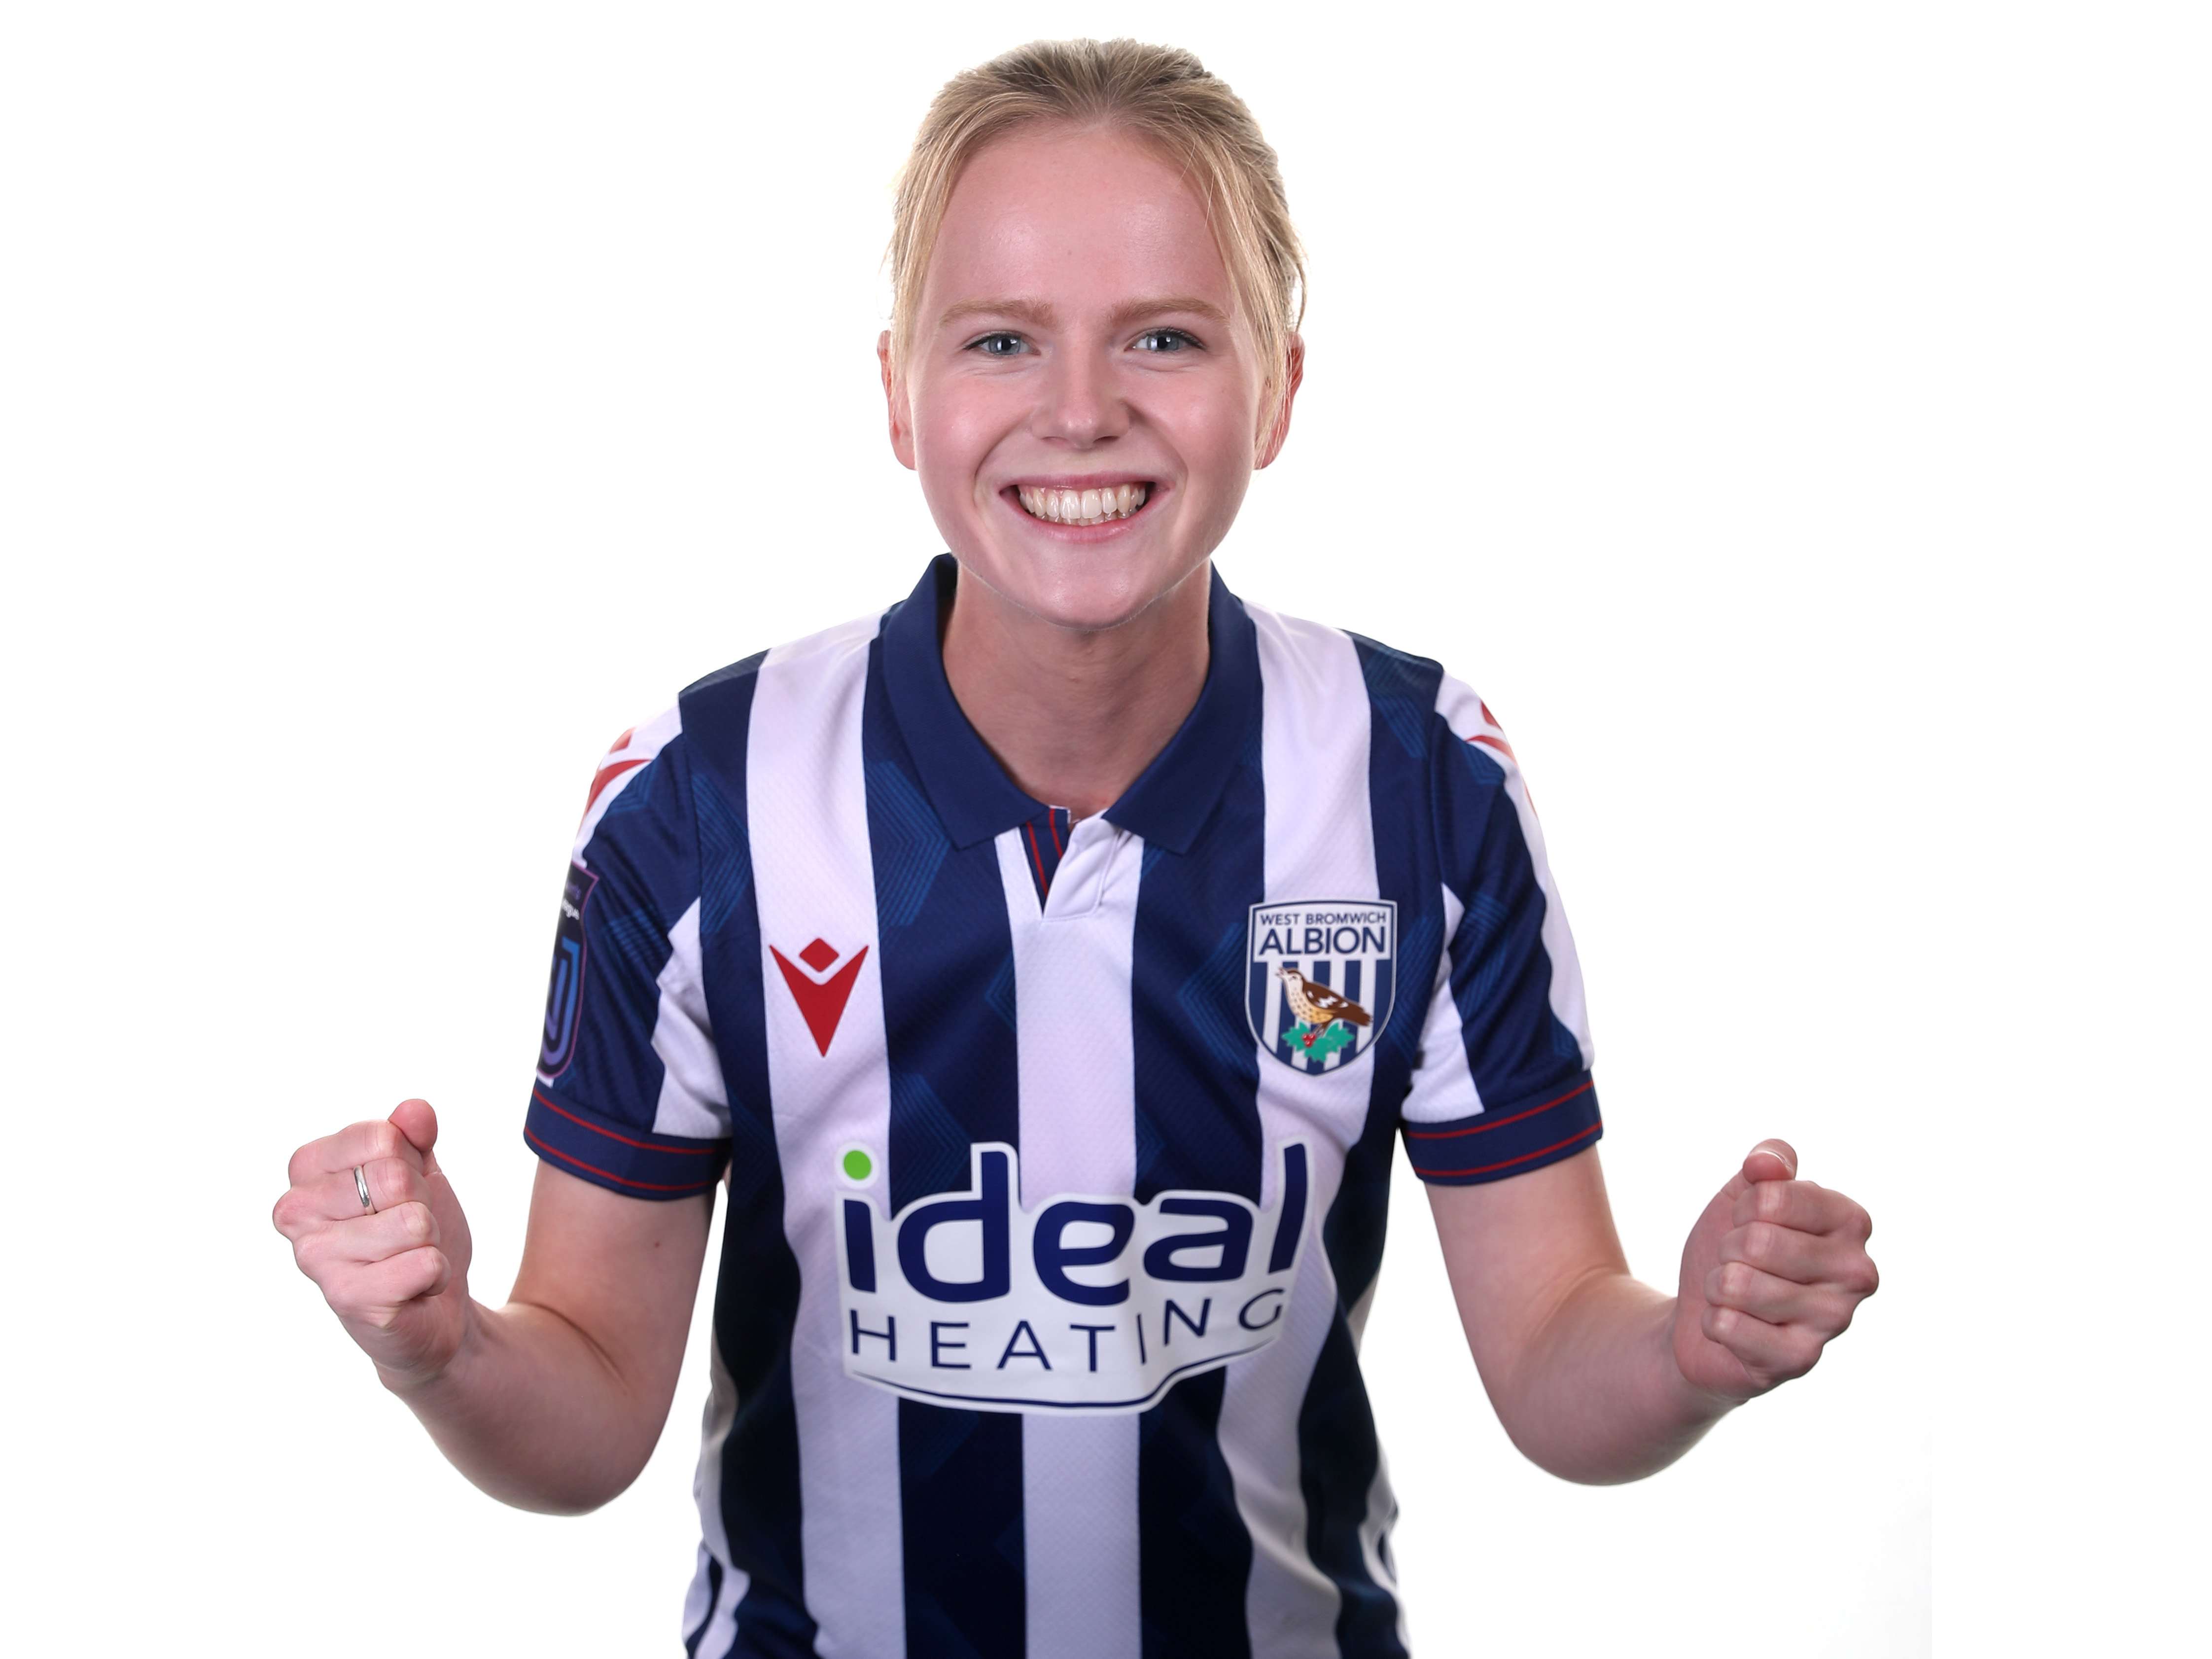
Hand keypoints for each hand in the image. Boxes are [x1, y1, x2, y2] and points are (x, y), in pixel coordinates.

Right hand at [273, 1099, 475, 1385]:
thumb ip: (414, 1134)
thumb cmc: (413, 1231)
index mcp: (307, 1169)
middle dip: (421, 1204)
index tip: (399, 1192)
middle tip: (408, 1231)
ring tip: (407, 1258)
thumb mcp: (419, 1170)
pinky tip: (414, 1288)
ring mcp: (316, 1258)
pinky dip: (435, 1274)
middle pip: (395, 1178)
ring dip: (428, 1241)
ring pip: (413, 1221)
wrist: (433, 1306)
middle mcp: (296, 1212)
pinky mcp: (347, 1300)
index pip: (381, 1136)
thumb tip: (414, 1112)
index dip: (411, 1162)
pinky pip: (424, 1263)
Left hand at [1671, 1140, 1875, 1401]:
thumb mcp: (1743, 1196)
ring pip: (1739, 1284)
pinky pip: (1727, 1324)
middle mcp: (1857, 1272)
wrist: (1706, 1314)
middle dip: (1729, 1251)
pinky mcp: (1801, 1360)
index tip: (1750, 1223)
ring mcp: (1834, 1320)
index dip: (1743, 1208)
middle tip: (1741, 1265)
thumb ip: (1765, 1166)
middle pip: (1757, 1241)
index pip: (1773, 1195)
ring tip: (1737, 1296)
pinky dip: (1714, 1323)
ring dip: (1720, 1287)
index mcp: (1850, 1222)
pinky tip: (1735, 1328)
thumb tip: (1766, 1162)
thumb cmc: (1735, 1250)